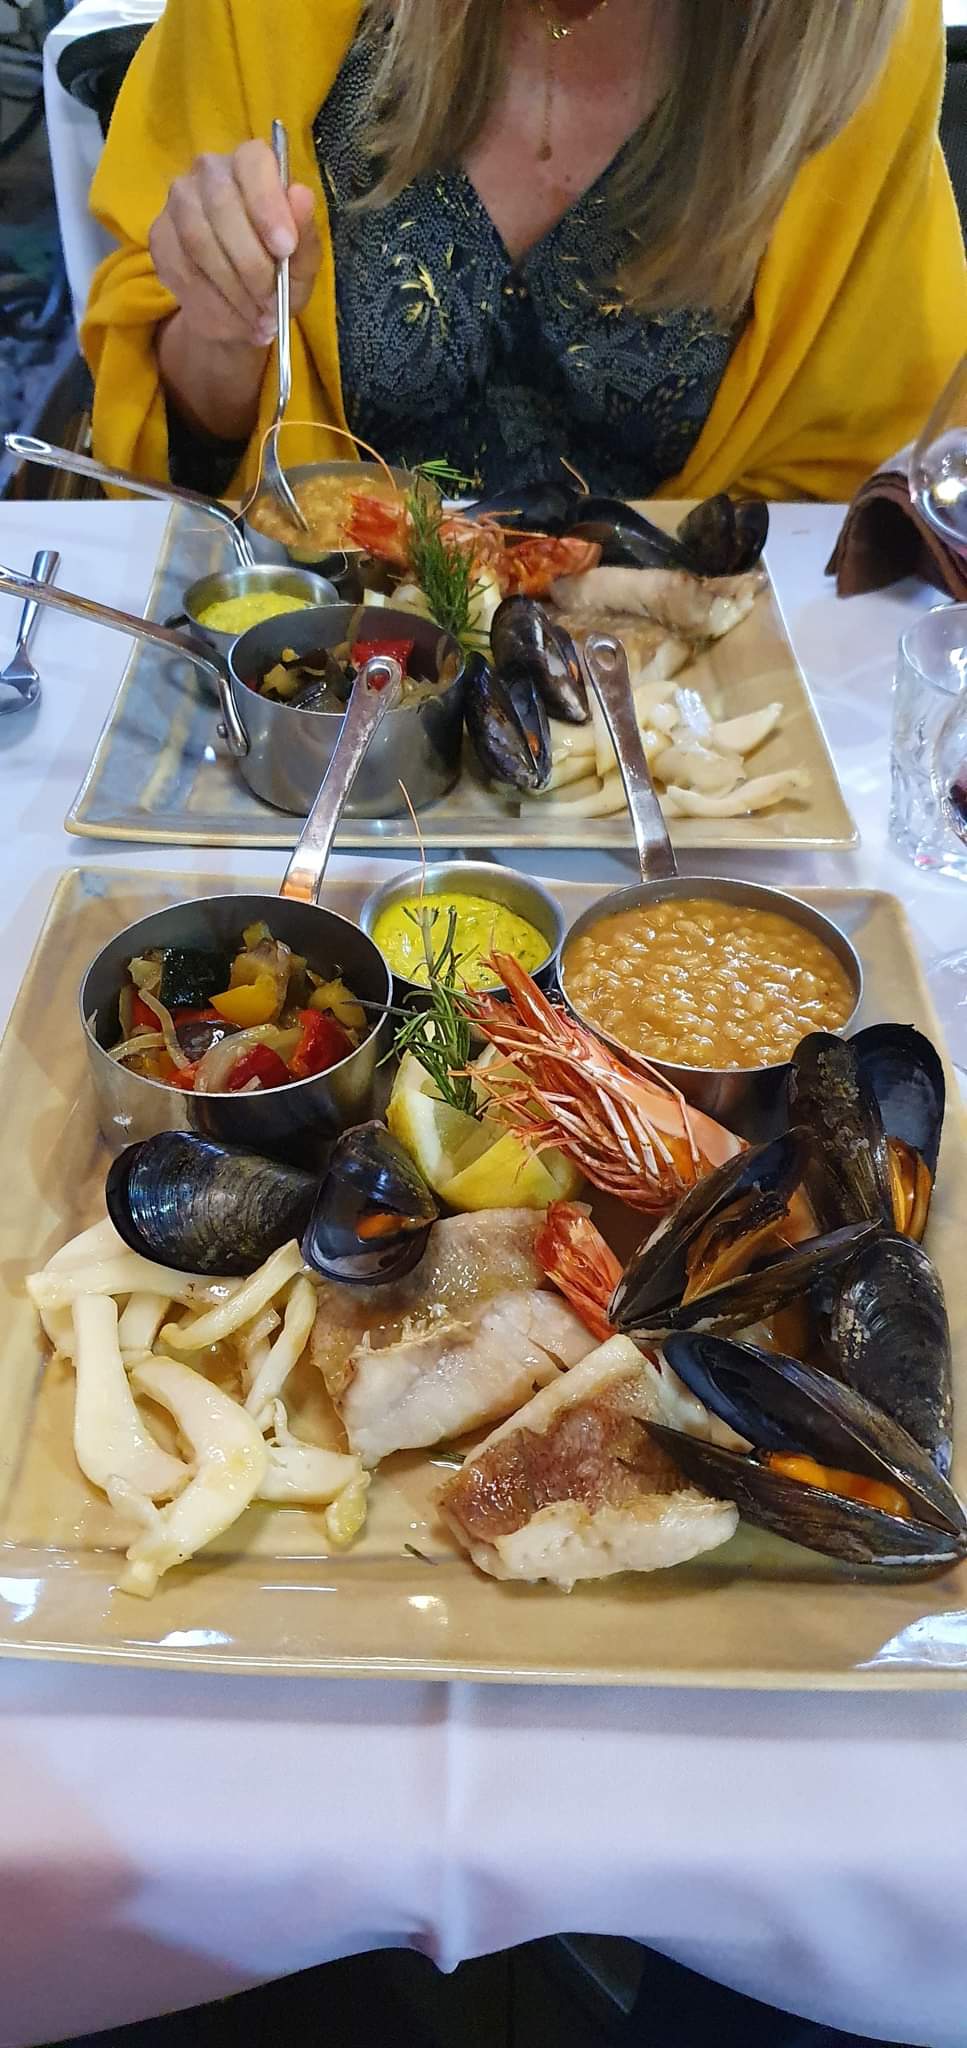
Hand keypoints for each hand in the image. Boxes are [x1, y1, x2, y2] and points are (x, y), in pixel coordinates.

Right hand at [149, 140, 320, 347]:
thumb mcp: (302, 262)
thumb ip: (305, 233)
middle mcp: (209, 171)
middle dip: (251, 262)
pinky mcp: (159, 237)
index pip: (253, 163)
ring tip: (257, 317)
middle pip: (221, 206)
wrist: (242, 306)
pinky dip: (212, 304)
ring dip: (232, 288)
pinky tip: (234, 319)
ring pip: (197, 241)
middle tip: (273, 301)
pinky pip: (181, 270)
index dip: (268, 204)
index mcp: (251, 164)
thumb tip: (300, 196)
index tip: (286, 248)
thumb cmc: (279, 272)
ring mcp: (178, 202)